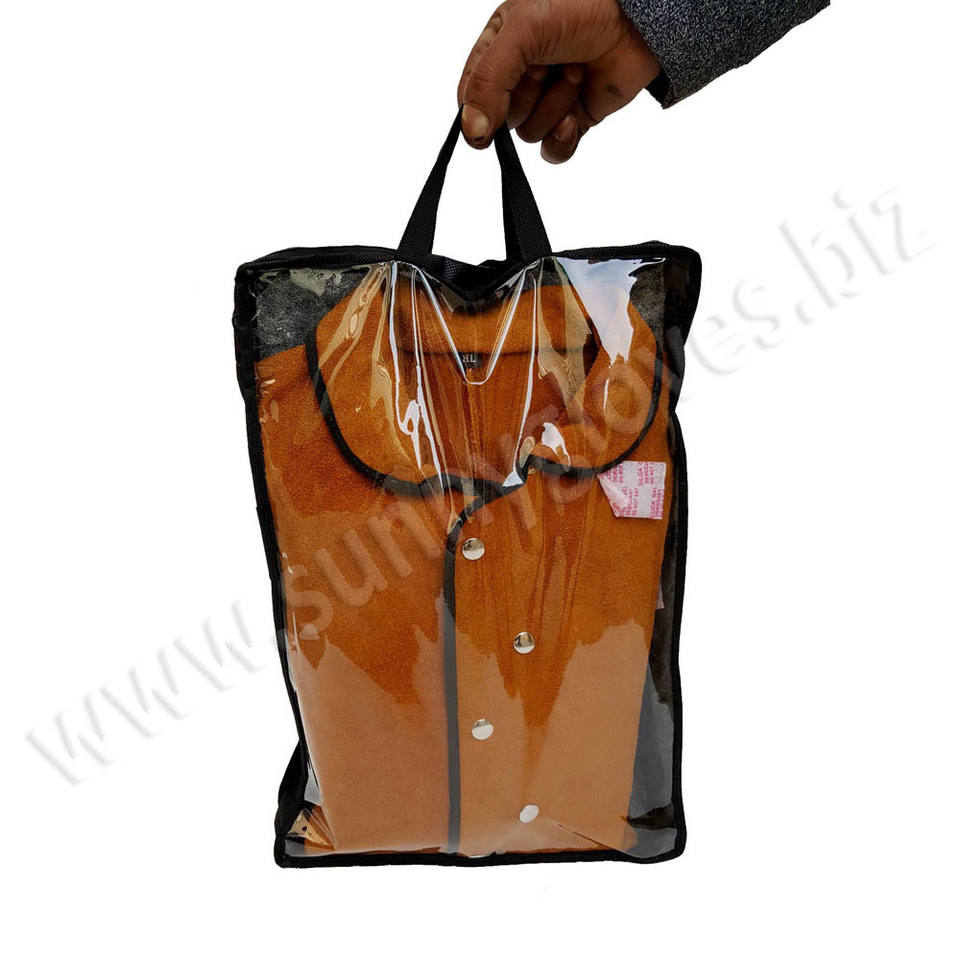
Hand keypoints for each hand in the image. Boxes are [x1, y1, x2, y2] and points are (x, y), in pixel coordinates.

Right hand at [458, 0, 660, 162]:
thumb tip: (472, 133)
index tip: (496, 101)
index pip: (471, 93)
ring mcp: (546, 99)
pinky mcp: (572, 120)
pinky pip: (551, 151)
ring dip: (552, 108)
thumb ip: (488, 81)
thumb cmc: (580, 7)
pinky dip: (561, 141)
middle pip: (501, 117)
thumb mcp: (522, 32)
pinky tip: (572, 118)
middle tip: (551, 64)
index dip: (480, 105)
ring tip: (575, 73)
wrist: (637, 20)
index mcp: (499, 46)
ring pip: (528, 133)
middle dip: (528, 95)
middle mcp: (520, 75)